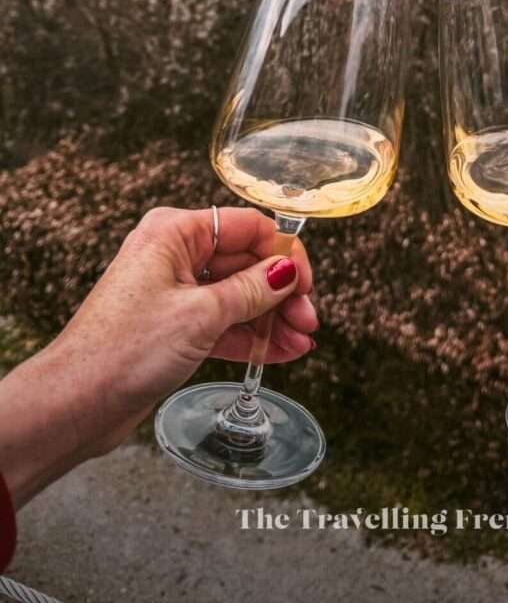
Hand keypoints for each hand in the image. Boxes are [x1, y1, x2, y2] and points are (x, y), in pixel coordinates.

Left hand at [0, 207, 317, 506]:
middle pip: (246, 262)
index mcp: (175, 232)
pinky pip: (225, 322)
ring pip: (239, 295)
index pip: (248, 228)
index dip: (283, 254)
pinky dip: (253, 336)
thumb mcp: (201, 315)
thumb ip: (251, 290)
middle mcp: (175, 254)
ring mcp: (175, 292)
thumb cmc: (122, 351)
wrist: (73, 405)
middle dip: (282, 292)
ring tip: (302, 343)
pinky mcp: (175, 326)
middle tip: (308, 321)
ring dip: (273, 318)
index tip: (306, 285)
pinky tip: (283, 351)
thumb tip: (287, 271)